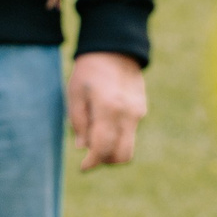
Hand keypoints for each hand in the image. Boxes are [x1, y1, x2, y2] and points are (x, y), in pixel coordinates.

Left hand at [66, 51, 148, 170]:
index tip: (82, 167)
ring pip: (129, 147)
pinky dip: (118, 136)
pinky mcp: (142, 110)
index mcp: (108, 108)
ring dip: (112, 151)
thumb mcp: (75, 94)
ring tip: (96, 136)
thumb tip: (83, 147)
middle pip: (122, 155)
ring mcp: (138, 112)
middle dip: (105, 161)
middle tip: (90, 154)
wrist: (115, 49)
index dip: (92, 162)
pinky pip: (130, 133)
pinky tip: (106, 122)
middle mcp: (128, 113)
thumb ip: (78, 123)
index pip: (103, 148)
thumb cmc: (89, 71)